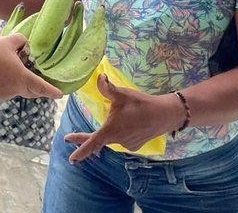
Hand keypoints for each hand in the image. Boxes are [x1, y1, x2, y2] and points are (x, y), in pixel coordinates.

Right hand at [0, 33, 61, 100]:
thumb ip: (21, 41)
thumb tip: (23, 44)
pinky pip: (5, 90)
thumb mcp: (8, 41)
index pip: (42, 87)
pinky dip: (7, 83)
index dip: (52, 91)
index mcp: (23, 78)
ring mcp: (4, 94)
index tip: (60, 95)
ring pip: (17, 89)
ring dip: (19, 83)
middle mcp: (16, 90)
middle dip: (38, 89)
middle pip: (32, 92)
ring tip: (12, 68)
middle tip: (43, 85)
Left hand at [64, 74, 179, 162]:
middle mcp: (117, 140)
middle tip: (71, 138)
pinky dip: (121, 132)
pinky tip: (130, 123)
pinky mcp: (135, 145)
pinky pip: (122, 139)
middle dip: (86, 139)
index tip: (71, 160)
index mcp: (110, 130)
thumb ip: (107, 87)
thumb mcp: (121, 94)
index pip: (91, 143)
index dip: (80, 151)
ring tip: (122, 117)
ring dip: (110, 131)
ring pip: (112, 138)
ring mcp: (127, 144)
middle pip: (98, 140)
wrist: (165, 115)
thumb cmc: (141, 104)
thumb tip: (99, 77)